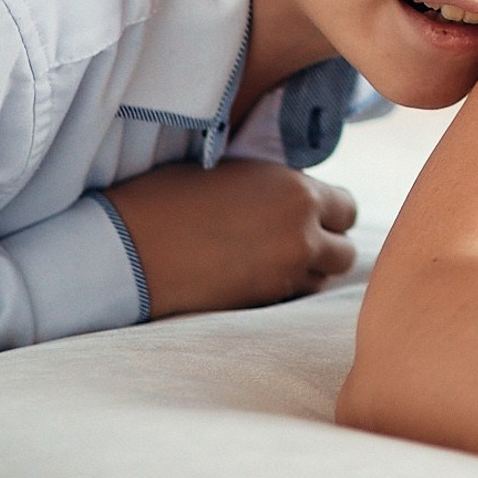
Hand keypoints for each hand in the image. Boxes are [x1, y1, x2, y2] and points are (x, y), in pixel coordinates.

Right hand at [107, 159, 357, 320]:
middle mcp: (302, 234)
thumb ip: (279, 187)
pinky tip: (254, 279)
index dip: (329, 212)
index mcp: (299, 191)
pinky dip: (284, 292)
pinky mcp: (261, 305)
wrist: (129, 246)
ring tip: (271, 260)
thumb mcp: (238, 172)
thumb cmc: (173, 196)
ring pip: (322, 280)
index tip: (309, 214)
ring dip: (308, 272)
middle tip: (294, 240)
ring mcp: (284, 274)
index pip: (347, 208)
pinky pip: (292, 301)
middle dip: (326, 245)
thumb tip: (301, 198)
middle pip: (344, 251)